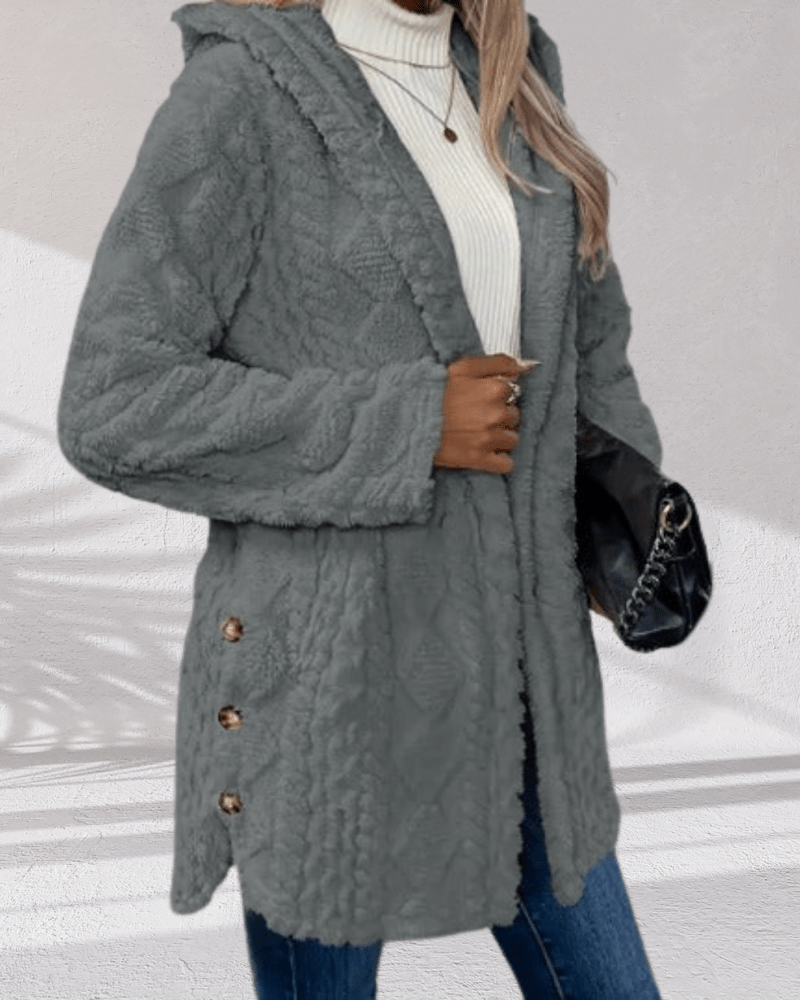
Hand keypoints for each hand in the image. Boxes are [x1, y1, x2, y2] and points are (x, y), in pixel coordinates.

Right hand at [432, 353, 539, 473]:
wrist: (406, 420)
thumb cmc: (430, 391)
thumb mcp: (462, 367)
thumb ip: (498, 363)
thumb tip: (526, 366)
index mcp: (495, 388)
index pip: (514, 390)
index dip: (499, 393)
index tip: (484, 396)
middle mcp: (496, 413)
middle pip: (515, 416)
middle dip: (500, 415)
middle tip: (477, 414)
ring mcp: (489, 438)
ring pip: (513, 439)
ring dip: (500, 437)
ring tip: (478, 432)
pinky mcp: (479, 459)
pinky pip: (506, 463)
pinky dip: (499, 459)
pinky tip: (484, 451)